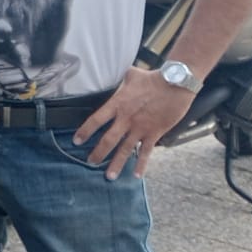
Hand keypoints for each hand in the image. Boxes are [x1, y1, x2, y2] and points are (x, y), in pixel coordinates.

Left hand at [76, 68, 196, 179]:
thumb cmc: (152, 78)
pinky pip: (146, 152)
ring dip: (116, 164)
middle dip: (98, 153)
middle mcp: (126, 119)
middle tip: (89, 163)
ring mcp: (140, 128)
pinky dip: (141, 164)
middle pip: (108, 139)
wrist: (176, 84)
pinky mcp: (154, 133)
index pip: (96, 120)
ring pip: (125, 149)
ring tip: (109, 177)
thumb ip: (120, 81)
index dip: (85, 131)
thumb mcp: (130, 75)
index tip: (76, 141)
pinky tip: (137, 175)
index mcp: (117, 104)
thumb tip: (112, 74)